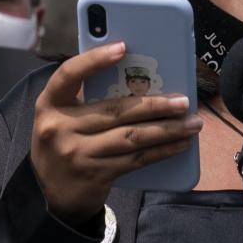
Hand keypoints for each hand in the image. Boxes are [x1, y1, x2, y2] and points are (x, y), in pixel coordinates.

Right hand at [30, 42, 201, 224]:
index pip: (69, 75)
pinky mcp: (94, 174)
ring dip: (167, 130)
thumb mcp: (64, 119)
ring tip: (192, 123)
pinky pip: (135, 159)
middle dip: (155, 105)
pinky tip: (180, 144)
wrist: (51, 195)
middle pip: (115, 110)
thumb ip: (89, 100)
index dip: (94, 60)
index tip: (123, 47)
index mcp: (50, 105)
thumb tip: (144, 82)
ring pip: (131, 137)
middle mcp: (58, 128)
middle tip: (184, 101)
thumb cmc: (66, 143)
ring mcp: (76, 154)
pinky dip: (161, 151)